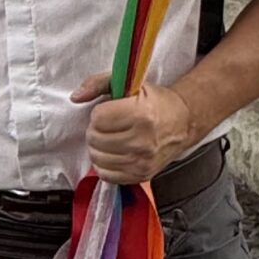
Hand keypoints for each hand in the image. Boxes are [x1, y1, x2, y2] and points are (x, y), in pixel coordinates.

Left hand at [71, 75, 196, 185]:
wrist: (183, 123)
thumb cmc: (155, 102)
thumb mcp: (130, 84)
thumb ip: (98, 84)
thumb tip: (75, 97)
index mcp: (141, 114)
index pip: (98, 118)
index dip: (99, 113)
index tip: (110, 111)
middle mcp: (143, 141)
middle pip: (95, 139)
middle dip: (96, 130)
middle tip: (109, 126)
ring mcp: (142, 161)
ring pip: (97, 157)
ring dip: (98, 147)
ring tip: (110, 138)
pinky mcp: (141, 175)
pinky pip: (106, 175)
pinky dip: (104, 163)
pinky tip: (113, 153)